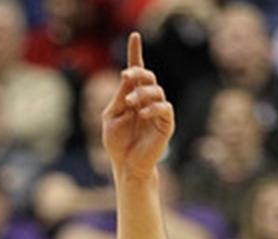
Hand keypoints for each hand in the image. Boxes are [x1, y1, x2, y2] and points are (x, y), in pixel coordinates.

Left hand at [102, 33, 174, 178]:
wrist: (126, 164)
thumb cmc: (117, 142)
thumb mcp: (112, 117)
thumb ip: (119, 97)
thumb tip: (127, 75)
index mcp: (133, 96)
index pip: (136, 71)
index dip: (136, 53)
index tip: (134, 35)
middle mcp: (147, 100)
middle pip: (148, 77)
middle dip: (138, 73)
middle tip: (127, 75)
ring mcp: (158, 110)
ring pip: (156, 91)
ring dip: (142, 93)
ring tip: (130, 102)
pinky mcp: (166, 123)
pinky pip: (164, 108)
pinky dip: (153, 108)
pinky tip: (142, 113)